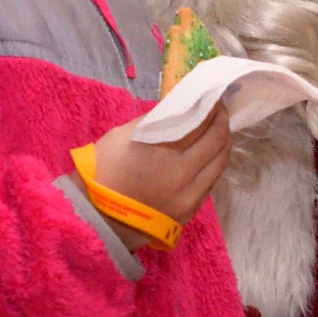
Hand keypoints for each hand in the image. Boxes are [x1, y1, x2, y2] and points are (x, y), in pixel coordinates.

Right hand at [86, 105, 231, 240]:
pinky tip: (208, 156)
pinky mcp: (190, 211)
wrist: (95, 219)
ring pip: (220, 163)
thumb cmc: (101, 173)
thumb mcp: (120, 136)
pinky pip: (211, 182)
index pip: (200, 122)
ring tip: (217, 130)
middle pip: (217, 141)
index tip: (211, 97)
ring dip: (222, 143)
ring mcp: (190, 195)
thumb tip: (178, 108)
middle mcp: (184, 174)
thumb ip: (153, 121)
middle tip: (218, 109)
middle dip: (221, 121)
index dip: (210, 106)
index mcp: (165, 152)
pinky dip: (213, 164)